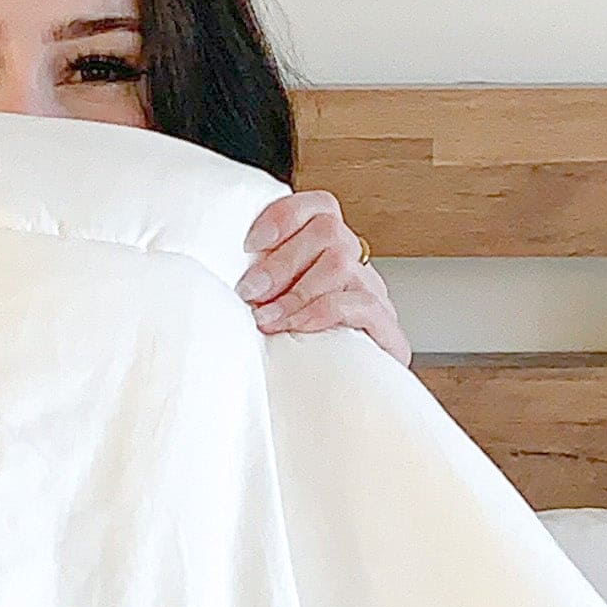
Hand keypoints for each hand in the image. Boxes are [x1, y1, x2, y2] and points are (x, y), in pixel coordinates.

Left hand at [237, 189, 409, 362]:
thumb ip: (260, 284)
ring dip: (296, 292)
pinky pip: (360, 304)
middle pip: (328, 230)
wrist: (341, 399)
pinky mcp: (385, 328)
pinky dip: (322, 312)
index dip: (285, 215)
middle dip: (281, 262)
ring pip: (342, 263)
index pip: (320, 206)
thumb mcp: (275, 308)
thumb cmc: (300, 351)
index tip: (250, 243)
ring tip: (268, 318)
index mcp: (329, 252)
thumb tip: (221, 270)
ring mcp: (373, 294)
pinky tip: (298, 327)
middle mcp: (355, 266)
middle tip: (251, 292)